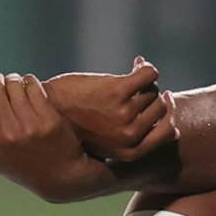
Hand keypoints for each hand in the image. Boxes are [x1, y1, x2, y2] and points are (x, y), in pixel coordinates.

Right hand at [0, 73, 109, 203]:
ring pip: (13, 84)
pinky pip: (33, 87)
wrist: (62, 176)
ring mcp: (29, 125)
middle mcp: (7, 134)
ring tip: (15, 84)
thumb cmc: (24, 165)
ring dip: (12, 79)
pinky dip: (29, 82)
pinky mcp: (48, 118)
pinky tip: (29, 86)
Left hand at [45, 58, 179, 162]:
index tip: (166, 100)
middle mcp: (131, 135)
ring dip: (142, 82)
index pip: (169, 131)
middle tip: (136, 88)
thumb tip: (169, 110)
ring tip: (130, 78)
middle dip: (149, 94)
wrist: (46, 108)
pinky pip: (148, 75)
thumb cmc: (76, 121)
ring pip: (151, 91)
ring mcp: (124, 114)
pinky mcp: (117, 92)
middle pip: (159, 107)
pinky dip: (147, 68)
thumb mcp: (107, 138)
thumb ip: (133, 133)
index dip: (169, 114)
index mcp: (130, 151)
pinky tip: (138, 64)